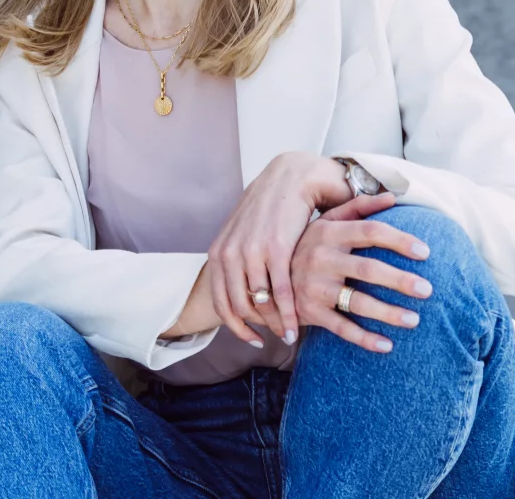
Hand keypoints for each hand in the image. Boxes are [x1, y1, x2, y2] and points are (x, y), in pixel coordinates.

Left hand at [205, 152, 356, 347]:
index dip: (234, 326)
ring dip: (274, 324)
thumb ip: (238, 257)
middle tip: (273, 338)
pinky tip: (295, 326)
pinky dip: (287, 314)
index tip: (251, 339)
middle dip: (257, 328)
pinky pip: (280, 292)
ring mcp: (252, 252)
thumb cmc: (272, 205)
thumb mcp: (244, 231)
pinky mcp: (277, 249)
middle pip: (238, 307)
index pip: (220, 301)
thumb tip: (242, 285)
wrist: (292, 175)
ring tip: (288, 334)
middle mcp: (230, 254)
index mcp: (219, 252)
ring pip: (260, 303)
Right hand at [289, 191, 431, 352]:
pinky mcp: (309, 312)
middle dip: (400, 280)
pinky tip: (387, 345)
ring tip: (414, 320)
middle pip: (368, 269)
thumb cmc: (307, 245)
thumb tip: (392, 196)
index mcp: (330, 233)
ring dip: (388, 313)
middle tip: (428, 289)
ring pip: (357, 302)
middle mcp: (321, 259)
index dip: (399, 240)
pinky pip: (341, 328)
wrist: (266, 277)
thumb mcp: (326, 222)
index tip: (426, 252)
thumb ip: (358, 208)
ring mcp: (314, 287)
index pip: (371, 232)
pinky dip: (364, 338)